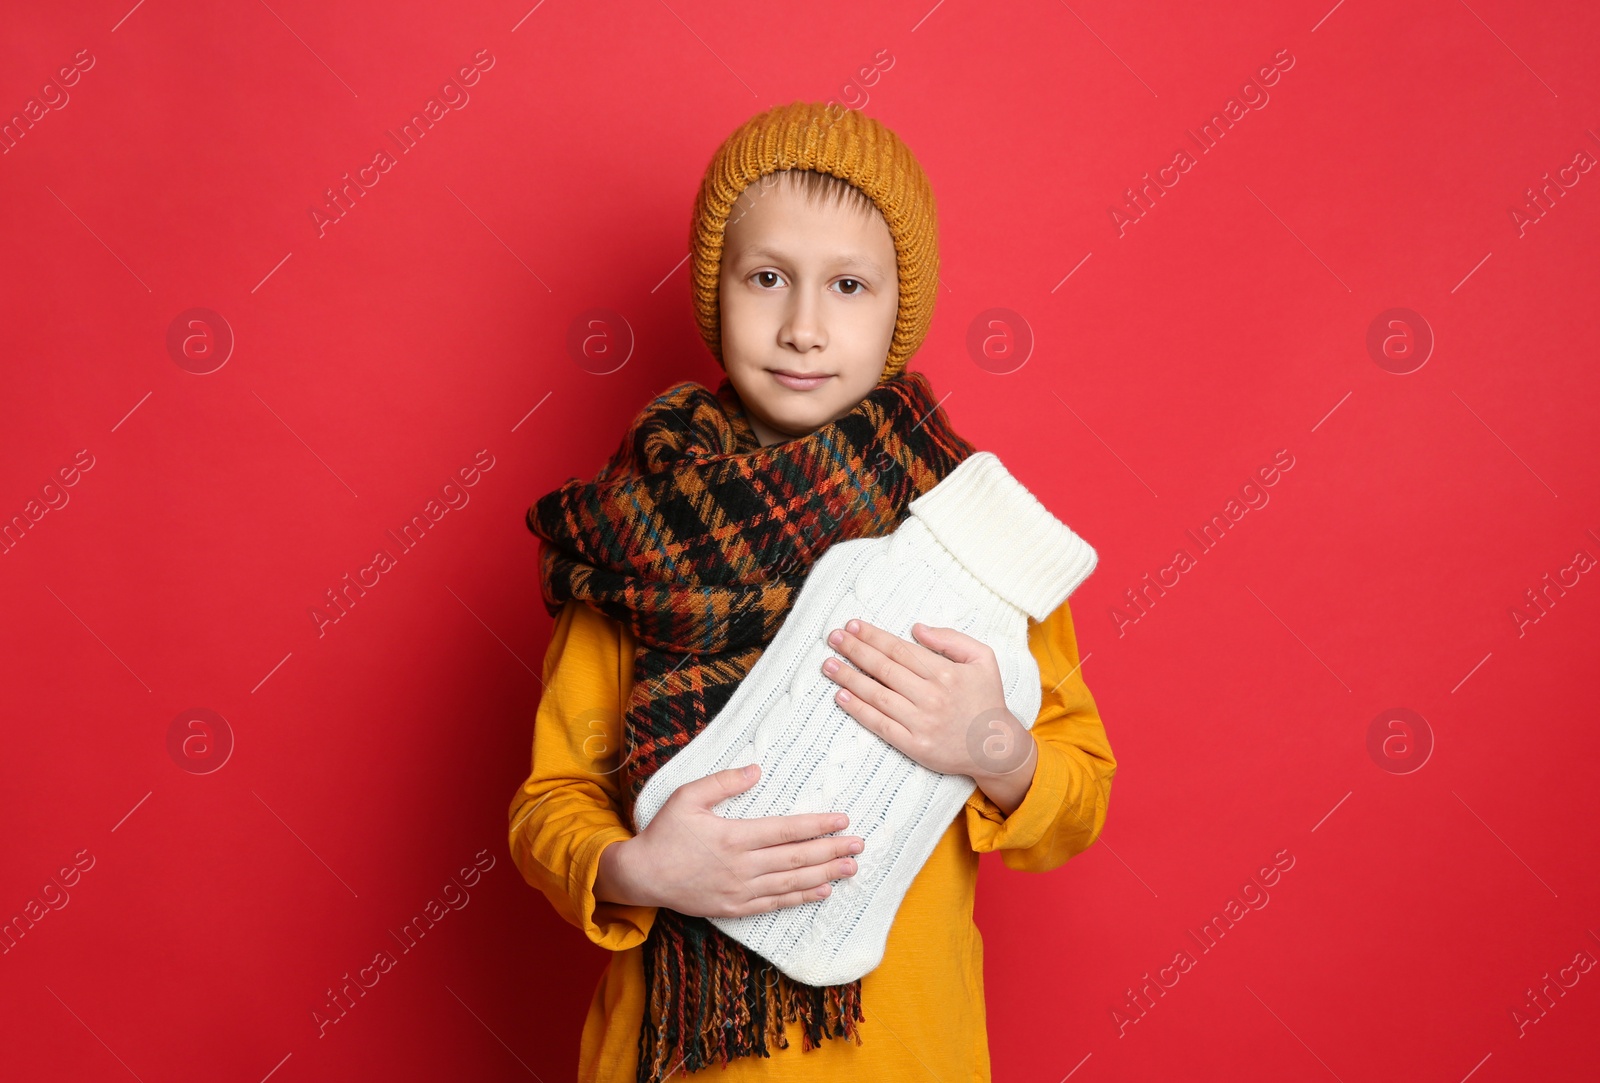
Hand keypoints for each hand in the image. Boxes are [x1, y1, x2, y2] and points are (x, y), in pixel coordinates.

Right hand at [596, 763, 864, 918]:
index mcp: (734, 836)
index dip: (817, 826)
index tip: (842, 820)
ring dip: (824, 875)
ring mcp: (739, 890)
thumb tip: (756, 770)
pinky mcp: (734, 908)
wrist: (642, 876)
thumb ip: (723, 783)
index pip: (787, 830)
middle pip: (796, 859)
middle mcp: (742, 866)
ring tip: (850, 869)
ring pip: (791, 884)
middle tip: (859, 845)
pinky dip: (800, 899)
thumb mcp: (687, 797)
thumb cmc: (665, 832)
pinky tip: (821, 892)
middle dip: (831, 851)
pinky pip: (774, 904)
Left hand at [820, 619, 1037, 801]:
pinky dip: (857, 709)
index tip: (853, 625)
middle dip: (854, 650)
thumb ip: (951, 639)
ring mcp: (921, 722)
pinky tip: (840, 696)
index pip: (900, 649)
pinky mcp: (913, 745)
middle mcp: (931, 696)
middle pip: (884, 668)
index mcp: (946, 672)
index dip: (873, 636)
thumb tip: (916, 629)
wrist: (996, 748)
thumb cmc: (987, 699)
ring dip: (848, 677)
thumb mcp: (983, 659)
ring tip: (828, 664)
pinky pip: (879, 724)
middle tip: (833, 638)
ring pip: (877, 694)